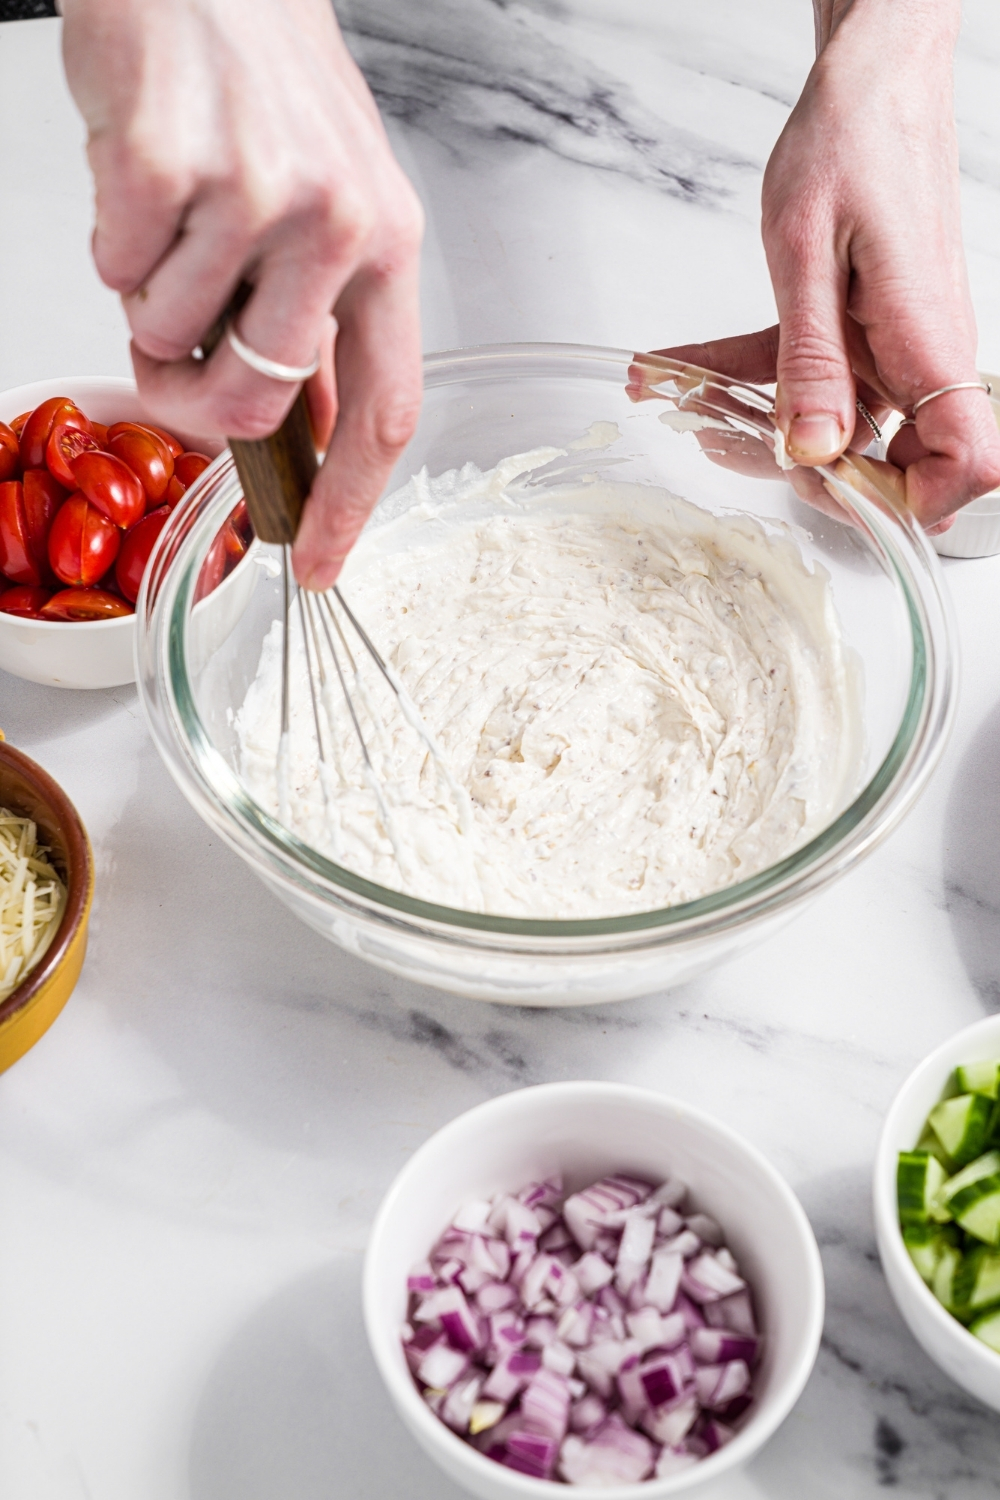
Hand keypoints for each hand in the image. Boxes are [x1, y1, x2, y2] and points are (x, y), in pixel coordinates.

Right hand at [61, 0, 423, 587]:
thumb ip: (323, 315)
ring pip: (169, 334)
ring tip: (172, 213)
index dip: (347, 503)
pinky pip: (116, 270)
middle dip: (195, 403)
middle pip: (256, 402)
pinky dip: (113, 239)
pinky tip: (143, 174)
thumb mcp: (335, 195)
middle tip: (171, 360)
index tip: (314, 560)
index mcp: (387, 243)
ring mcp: (253, 195)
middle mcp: (335, 224)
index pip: (385, 411)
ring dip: (149, 296)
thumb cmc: (264, 76)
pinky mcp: (166, 167)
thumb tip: (304, 428)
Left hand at [654, 0, 999, 533]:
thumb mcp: (806, 254)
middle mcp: (921, 358)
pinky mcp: (867, 339)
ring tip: (671, 390)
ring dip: (747, 418)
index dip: (913, 502)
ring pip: (830, 426)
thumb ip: (810, 361)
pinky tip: (681, 365)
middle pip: (882, 464)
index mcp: (926, 340)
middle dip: (792, 467)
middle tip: (715, 433)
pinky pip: (811, 379)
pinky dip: (746, 373)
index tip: (834, 494)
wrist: (870, 85)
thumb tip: (814, 449)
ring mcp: (895, 353)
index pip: (963, 458)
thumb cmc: (851, 144)